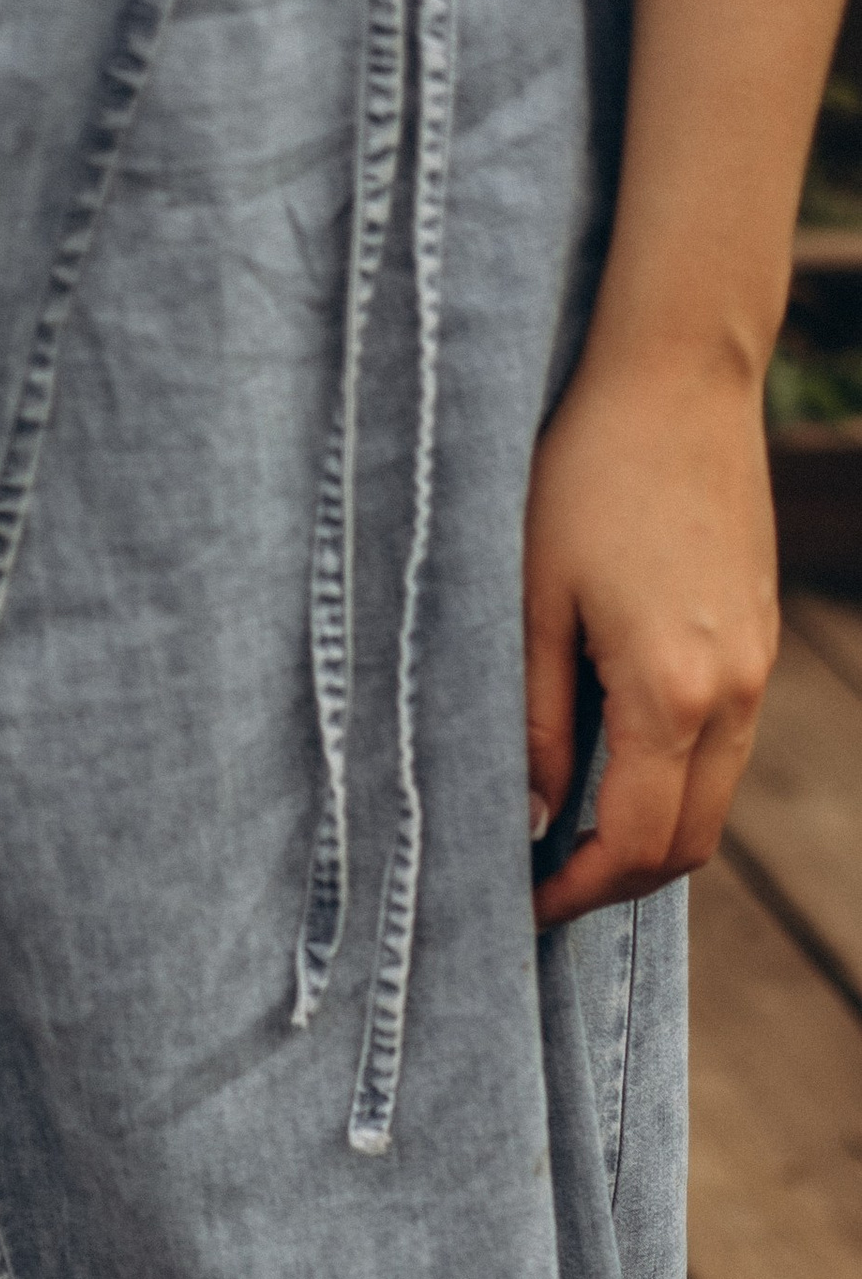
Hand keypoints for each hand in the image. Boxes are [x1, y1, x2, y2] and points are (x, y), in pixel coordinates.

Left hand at [525, 346, 778, 926]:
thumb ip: (536, 724)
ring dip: (643, 839)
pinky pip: (722, 752)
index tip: (520, 904)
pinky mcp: (758, 642)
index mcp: (674, 688)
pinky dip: (670, 788)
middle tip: (539, 885)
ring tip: (563, 836)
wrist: (678, 374)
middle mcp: (734, 689)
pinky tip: (606, 772)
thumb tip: (534, 822)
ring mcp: (757, 666)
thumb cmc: (585, 475)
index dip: (575, 892)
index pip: (637, 843)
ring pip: (710, 804)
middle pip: (687, 845)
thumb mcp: (530, 605)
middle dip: (612, 883)